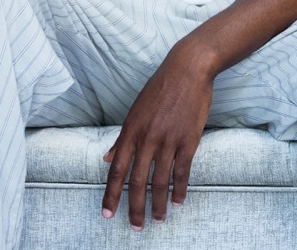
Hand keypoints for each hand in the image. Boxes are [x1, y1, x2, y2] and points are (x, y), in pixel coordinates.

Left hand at [101, 46, 213, 229]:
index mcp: (131, 131)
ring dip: (158, 204)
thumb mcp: (135, 110)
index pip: (117, 170)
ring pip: (160, 181)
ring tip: (158, 219)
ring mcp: (169, 140)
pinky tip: (178, 201)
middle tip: (136, 226)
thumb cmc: (161, 88)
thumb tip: (107, 158)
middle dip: (135, 208)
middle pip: (137, 182)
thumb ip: (122, 138)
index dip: (111, 194)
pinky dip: (179, 189)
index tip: (108, 213)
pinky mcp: (189, 140)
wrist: (188, 69)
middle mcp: (147, 138)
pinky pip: (182, 171)